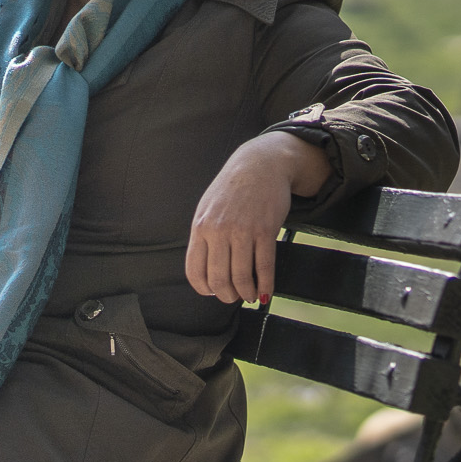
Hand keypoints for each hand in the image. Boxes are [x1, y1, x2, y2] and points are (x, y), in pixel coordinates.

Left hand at [186, 130, 330, 303]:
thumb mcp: (208, 209)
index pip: (195, 271)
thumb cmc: (233, 189)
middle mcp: (219, 230)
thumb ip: (204, 237)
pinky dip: (265, 286)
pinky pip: (264, 267)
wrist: (261, 165)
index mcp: (200, 227)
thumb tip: (206, 271)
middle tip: (233, 297)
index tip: (212, 292)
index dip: (204, 289)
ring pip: (241, 277)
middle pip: (218, 279)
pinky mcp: (265, 230)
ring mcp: (242, 230)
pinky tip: (265, 293)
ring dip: (246, 294)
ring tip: (249, 296)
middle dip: (226, 296)